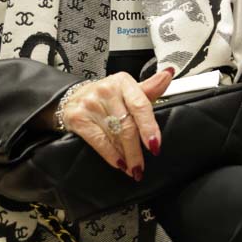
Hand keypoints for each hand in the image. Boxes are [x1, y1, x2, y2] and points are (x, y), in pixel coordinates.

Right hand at [60, 67, 175, 180]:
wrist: (74, 97)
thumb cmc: (107, 96)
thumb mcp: (128, 90)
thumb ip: (150, 88)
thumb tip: (168, 75)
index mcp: (123, 82)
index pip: (140, 105)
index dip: (149, 127)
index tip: (155, 145)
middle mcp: (106, 90)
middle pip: (128, 125)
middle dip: (136, 150)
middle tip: (141, 166)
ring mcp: (91, 104)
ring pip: (115, 135)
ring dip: (125, 155)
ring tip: (132, 166)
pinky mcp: (78, 118)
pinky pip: (99, 141)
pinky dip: (110, 155)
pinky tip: (118, 163)